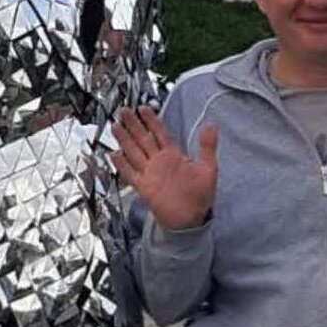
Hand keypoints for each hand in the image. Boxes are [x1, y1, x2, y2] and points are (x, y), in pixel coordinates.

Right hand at [111, 105, 217, 230]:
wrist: (191, 218)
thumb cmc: (200, 195)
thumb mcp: (207, 168)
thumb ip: (207, 147)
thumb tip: (211, 126)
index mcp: (172, 155)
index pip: (159, 133)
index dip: (151, 121)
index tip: (143, 108)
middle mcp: (159, 162)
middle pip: (143, 139)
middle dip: (134, 125)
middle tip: (124, 110)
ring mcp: (150, 174)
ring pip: (134, 152)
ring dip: (125, 140)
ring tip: (116, 126)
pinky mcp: (144, 187)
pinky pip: (131, 174)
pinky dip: (122, 165)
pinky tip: (114, 154)